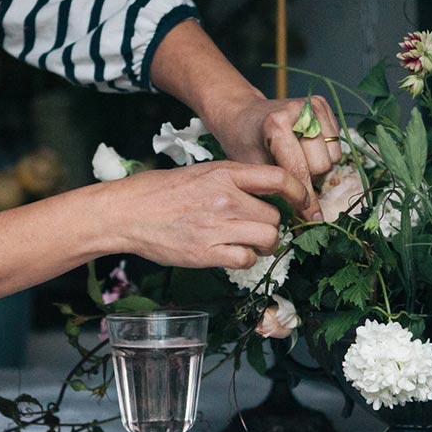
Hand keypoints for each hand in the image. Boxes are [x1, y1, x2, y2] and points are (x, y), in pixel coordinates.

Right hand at [104, 160, 307, 269]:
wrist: (127, 212)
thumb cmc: (162, 192)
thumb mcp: (202, 173)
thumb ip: (234, 181)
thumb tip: (265, 194)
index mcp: (225, 172)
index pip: (279, 178)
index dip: (299, 192)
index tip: (303, 203)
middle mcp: (226, 198)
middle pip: (275, 216)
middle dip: (271, 225)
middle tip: (258, 228)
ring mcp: (217, 225)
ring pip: (267, 238)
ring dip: (263, 244)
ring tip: (248, 242)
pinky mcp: (207, 252)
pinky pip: (247, 259)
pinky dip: (245, 259)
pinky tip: (232, 253)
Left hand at [205, 95, 342, 221]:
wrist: (243, 115)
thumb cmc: (245, 144)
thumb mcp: (254, 171)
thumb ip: (280, 191)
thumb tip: (307, 221)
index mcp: (276, 125)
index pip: (300, 170)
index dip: (306, 199)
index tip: (313, 219)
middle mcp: (299, 111)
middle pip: (321, 165)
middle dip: (310, 180)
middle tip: (292, 180)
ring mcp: (313, 105)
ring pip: (333, 157)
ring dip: (318, 167)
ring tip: (298, 162)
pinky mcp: (322, 105)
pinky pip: (337, 144)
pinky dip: (325, 154)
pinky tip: (306, 151)